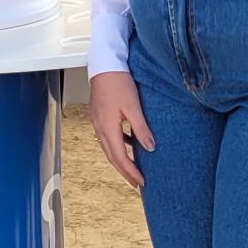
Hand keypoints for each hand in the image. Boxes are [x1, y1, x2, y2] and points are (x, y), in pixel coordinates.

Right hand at [89, 71, 152, 188]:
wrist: (105, 65)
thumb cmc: (118, 82)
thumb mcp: (134, 107)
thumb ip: (141, 129)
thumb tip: (150, 147)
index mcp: (108, 128)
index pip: (120, 158)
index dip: (130, 172)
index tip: (141, 182)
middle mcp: (99, 128)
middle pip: (112, 157)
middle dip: (124, 171)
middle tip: (136, 182)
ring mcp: (97, 122)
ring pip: (109, 148)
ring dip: (120, 160)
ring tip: (132, 167)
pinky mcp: (99, 116)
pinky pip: (108, 137)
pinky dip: (118, 145)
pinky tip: (128, 143)